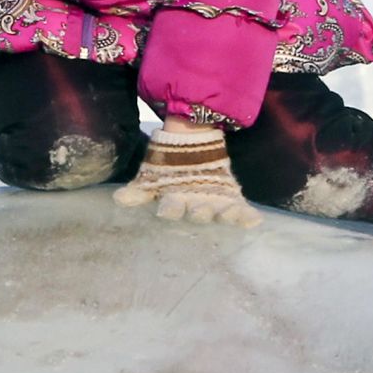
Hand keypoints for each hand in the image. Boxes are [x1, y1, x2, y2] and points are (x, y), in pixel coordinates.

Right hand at [113, 126, 262, 227]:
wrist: (191, 150)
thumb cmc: (168, 168)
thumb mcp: (152, 175)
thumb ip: (138, 190)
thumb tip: (119, 199)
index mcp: (174, 202)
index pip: (170, 208)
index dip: (170, 209)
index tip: (165, 210)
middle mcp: (195, 208)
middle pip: (197, 213)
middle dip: (199, 213)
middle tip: (199, 211)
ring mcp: (215, 205)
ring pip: (220, 213)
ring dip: (225, 215)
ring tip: (229, 215)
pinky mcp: (232, 200)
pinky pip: (240, 211)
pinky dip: (247, 217)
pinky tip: (254, 221)